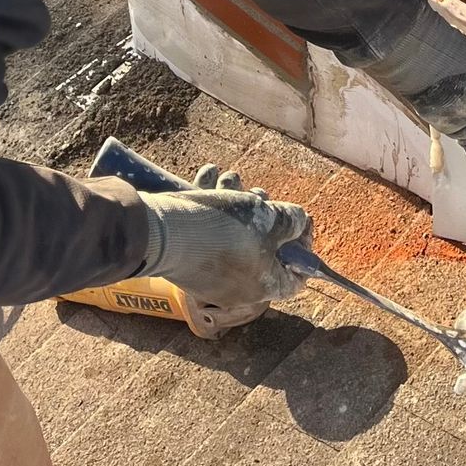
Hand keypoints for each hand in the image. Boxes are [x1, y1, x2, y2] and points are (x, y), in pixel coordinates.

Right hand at [136, 164, 310, 316]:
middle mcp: (238, 288)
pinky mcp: (190, 262)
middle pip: (263, 251)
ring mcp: (211, 276)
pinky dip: (212, 208)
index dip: (302, 248)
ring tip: (231, 179)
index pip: (295, 277)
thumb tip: (299, 223)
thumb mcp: (268, 218)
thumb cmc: (222, 229)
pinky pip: (209, 235)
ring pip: (234, 237)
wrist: (162, 233)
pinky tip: (209, 177)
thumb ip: (291, 221)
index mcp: (262, 286)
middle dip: (265, 216)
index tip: (301, 223)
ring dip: (236, 203)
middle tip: (260, 195)